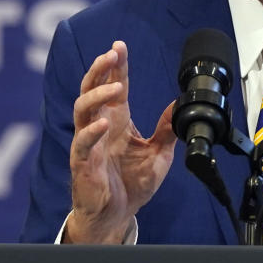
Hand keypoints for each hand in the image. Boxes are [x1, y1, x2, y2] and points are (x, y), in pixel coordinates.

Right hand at [63, 41, 176, 242]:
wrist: (117, 216)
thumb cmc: (131, 184)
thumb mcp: (158, 153)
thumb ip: (167, 128)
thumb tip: (180, 105)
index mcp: (116, 120)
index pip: (112, 85)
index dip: (116, 66)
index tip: (120, 46)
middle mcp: (99, 126)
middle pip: (91, 89)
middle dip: (99, 69)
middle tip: (111, 54)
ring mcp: (88, 144)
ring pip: (82, 110)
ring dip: (97, 94)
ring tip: (116, 86)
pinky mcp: (82, 164)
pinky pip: (82, 144)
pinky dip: (92, 131)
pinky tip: (105, 123)